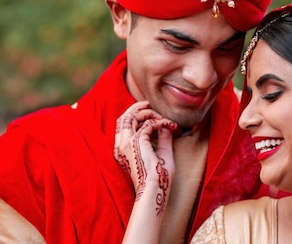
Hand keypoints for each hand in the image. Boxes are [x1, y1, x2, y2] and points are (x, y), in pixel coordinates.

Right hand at [114, 101, 176, 215]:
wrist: (155, 188)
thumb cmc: (158, 177)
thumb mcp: (161, 154)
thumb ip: (162, 138)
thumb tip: (166, 126)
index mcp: (122, 150)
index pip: (122, 125)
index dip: (133, 115)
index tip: (148, 112)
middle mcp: (121, 145)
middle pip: (123, 117)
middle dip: (136, 107)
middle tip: (149, 104)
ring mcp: (126, 143)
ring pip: (132, 116)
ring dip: (149, 113)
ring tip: (162, 117)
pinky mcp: (136, 142)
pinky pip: (148, 124)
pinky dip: (160, 122)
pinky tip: (170, 126)